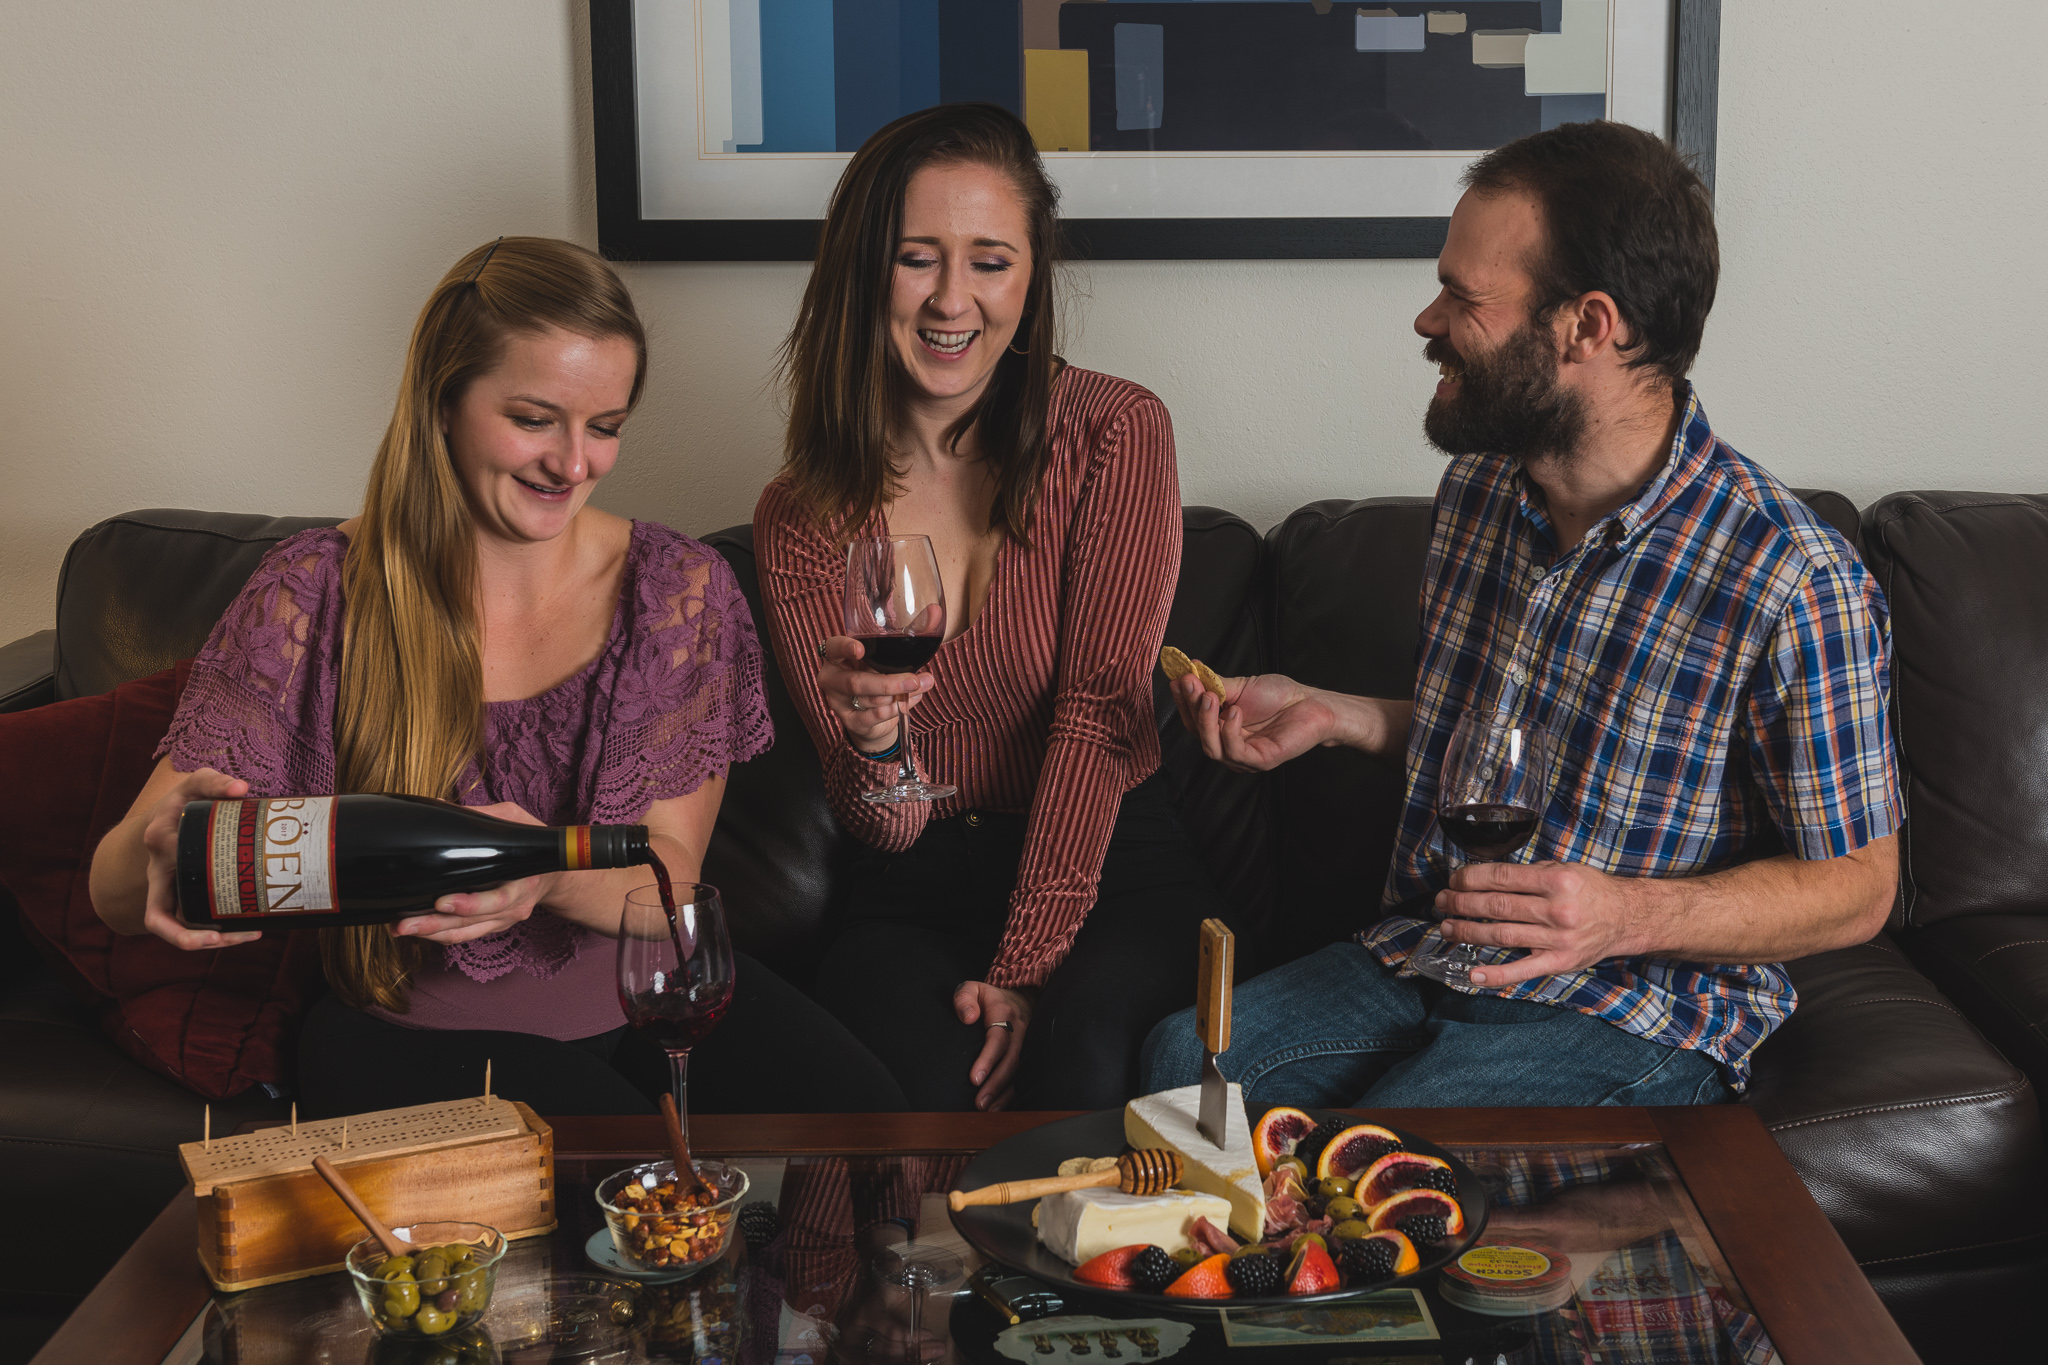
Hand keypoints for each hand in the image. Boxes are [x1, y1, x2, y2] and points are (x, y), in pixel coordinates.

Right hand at [138, 767, 265, 950]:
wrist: (166, 818)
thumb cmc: (185, 802)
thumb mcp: (196, 784)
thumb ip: (215, 782)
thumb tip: (241, 789)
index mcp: (159, 838)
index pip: (164, 848)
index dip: (189, 854)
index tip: (219, 860)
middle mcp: (156, 870)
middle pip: (160, 913)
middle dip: (189, 934)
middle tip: (229, 935)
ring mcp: (164, 889)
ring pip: (174, 927)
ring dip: (206, 940)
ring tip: (247, 936)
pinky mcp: (177, 899)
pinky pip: (188, 924)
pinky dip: (212, 934)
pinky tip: (245, 931)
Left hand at [393, 802, 555, 943]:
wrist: (554, 875)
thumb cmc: (532, 844)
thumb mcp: (516, 822)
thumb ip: (485, 816)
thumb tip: (442, 807)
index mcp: (523, 882)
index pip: (496, 901)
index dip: (469, 905)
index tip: (442, 901)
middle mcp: (513, 907)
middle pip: (471, 923)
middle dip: (435, 924)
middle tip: (405, 923)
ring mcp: (500, 920)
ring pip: (462, 934)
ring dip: (429, 934)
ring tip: (400, 928)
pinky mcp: (489, 926)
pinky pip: (462, 936)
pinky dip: (436, 935)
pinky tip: (414, 929)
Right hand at [817, 635, 933, 751]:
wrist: (870, 715)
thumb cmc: (874, 678)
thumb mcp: (877, 664)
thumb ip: (891, 661)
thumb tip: (921, 669)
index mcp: (835, 657)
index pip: (833, 648)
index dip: (845, 648)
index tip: (860, 649)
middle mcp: (832, 679)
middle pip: (854, 682)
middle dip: (887, 683)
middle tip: (913, 681)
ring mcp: (838, 702)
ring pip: (870, 700)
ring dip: (899, 695)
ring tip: (921, 686)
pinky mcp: (850, 721)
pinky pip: (875, 716)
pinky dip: (896, 709)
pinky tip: (911, 699)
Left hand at [953, 981, 1033, 1111]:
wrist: (1019, 997)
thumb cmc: (989, 997)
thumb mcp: (972, 988)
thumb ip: (964, 998)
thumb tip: (968, 1018)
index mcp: (1004, 1014)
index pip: (997, 1039)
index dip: (987, 1060)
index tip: (974, 1079)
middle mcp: (1019, 1030)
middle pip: (1010, 1060)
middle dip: (995, 1084)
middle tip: (979, 1103)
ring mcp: (1026, 1044)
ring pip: (1018, 1072)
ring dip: (1004, 1093)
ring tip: (988, 1110)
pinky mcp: (1027, 1054)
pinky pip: (1022, 1076)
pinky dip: (1011, 1094)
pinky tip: (998, 1107)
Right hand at [1171, 671, 1337, 772]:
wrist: (1311, 704)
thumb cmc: (1280, 697)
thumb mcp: (1241, 686)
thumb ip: (1216, 684)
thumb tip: (1191, 669)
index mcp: (1221, 727)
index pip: (1193, 718)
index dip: (1183, 700)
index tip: (1177, 679)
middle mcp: (1228, 744)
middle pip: (1197, 733)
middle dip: (1191, 707)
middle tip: (1191, 684)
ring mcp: (1243, 756)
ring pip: (1211, 747)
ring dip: (1206, 720)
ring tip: (1211, 697)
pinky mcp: (1258, 761)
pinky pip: (1234, 752)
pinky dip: (1229, 731)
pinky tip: (1234, 712)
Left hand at [1433, 860, 1645, 987]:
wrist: (1626, 917)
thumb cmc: (1591, 891)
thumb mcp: (1564, 869)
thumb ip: (1530, 874)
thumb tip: (1486, 877)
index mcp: (1557, 881)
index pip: (1502, 878)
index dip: (1471, 879)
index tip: (1454, 881)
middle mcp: (1557, 910)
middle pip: (1497, 906)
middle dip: (1462, 903)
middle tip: (1443, 902)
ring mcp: (1558, 939)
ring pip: (1502, 935)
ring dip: (1468, 931)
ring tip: (1448, 927)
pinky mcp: (1559, 962)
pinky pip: (1523, 970)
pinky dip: (1496, 975)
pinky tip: (1473, 973)